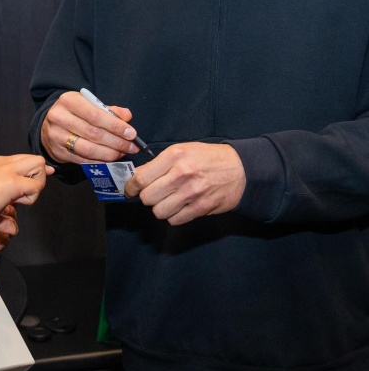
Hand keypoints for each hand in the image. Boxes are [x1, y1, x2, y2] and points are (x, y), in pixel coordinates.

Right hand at [0, 154, 51, 228]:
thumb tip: (11, 217)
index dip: (26, 174)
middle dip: (36, 176)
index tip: (27, 187)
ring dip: (36, 184)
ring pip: (39, 165)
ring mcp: (7, 169)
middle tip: (24, 194)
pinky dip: (32, 197)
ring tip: (19, 199)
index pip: (18, 160)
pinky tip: (16, 203)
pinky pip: (37, 186)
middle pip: (33, 159)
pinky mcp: (13, 182)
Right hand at [41, 90, 139, 163]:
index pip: (95, 115)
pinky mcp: (57, 151)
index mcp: (68, 101)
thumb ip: (108, 109)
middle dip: (116, 142)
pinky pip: (82, 159)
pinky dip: (98, 161)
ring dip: (109, 153)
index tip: (131, 133)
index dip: (115, 126)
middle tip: (131, 147)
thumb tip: (127, 116)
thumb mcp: (88, 104)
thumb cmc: (74, 112)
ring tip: (122, 153)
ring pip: (87, 149)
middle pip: (93, 133)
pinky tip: (109, 159)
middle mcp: (59, 118)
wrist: (49, 124)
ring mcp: (56, 136)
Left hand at [124, 142, 245, 225]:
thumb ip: (159, 163)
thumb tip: (137, 177)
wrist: (240, 168)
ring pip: (159, 211)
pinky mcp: (201, 207)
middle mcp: (181, 174)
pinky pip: (175, 220)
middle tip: (154, 194)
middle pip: (148, 197)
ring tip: (169, 200)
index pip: (141, 178)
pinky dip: (174, 216)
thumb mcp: (182, 150)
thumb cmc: (209, 158)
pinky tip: (180, 207)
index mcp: (174, 156)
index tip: (131, 191)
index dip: (131, 187)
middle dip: (148, 198)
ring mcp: (192, 192)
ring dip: (161, 208)